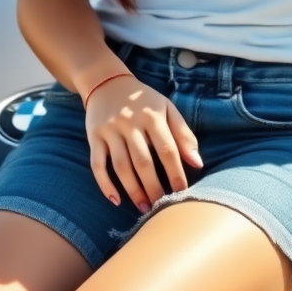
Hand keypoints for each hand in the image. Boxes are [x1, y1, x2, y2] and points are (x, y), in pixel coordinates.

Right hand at [84, 75, 202, 211]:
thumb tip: (198, 163)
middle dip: (154, 187)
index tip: (182, 193)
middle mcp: (130, 123)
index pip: (167, 149)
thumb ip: (183, 134)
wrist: (107, 83)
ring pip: (121, 166)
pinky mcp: (93, 137)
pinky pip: (97, 164)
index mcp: (152, 116)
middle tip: (162, 207)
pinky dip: (104, 184)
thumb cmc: (144, 101)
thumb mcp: (167, 109)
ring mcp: (110, 130)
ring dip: (133, 190)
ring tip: (144, 208)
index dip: (176, 173)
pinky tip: (115, 200)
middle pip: (143, 161)